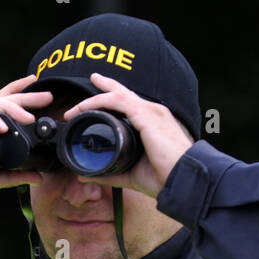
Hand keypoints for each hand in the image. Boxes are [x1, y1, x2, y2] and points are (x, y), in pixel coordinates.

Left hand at [62, 72, 195, 198]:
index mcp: (153, 122)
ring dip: (93, 99)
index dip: (112, 97)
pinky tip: (85, 108)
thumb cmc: (164, 177)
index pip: (130, 104)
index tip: (96, 94)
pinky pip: (118, 102)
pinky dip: (99, 102)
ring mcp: (151, 112)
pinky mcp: (147, 116)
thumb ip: (108, 173)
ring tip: (75, 109)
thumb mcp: (131, 174)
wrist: (183, 179)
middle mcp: (153, 113)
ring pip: (117, 96)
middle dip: (105, 86)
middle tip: (91, 79)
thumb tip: (85, 175)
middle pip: (124, 93)